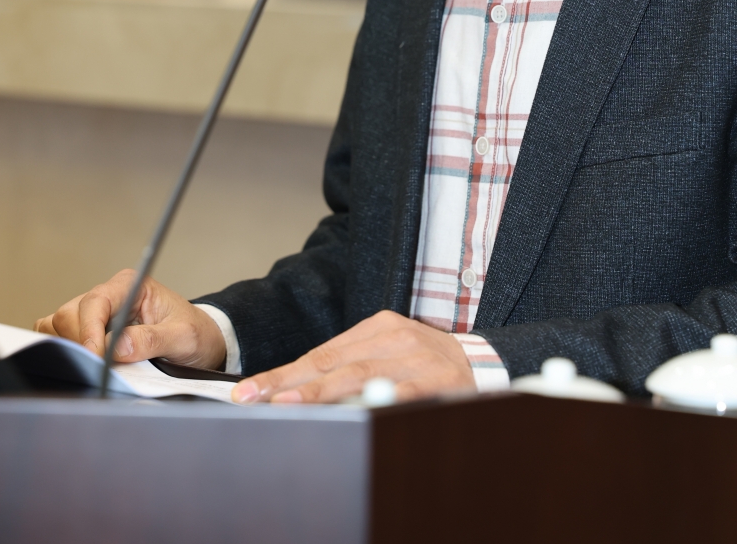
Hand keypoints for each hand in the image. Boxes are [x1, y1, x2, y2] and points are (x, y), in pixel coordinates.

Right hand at [34, 269, 226, 369]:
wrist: (201, 342)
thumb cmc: (194, 333)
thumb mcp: (182, 337)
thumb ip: (151, 339)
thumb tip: (117, 346)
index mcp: (130, 285)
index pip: (94, 303)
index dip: (88, 332)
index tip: (94, 357)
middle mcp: (109, 295)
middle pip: (69, 314)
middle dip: (79, 342)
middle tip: (97, 367)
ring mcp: (97, 313)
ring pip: (58, 325)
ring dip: (69, 347)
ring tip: (94, 364)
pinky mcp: (90, 330)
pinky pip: (58, 334)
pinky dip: (62, 349)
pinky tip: (84, 363)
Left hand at [231, 310, 474, 404]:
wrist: (486, 362)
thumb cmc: (427, 364)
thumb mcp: (388, 353)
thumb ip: (350, 366)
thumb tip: (296, 388)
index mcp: (378, 326)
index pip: (322, 352)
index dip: (284, 372)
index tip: (250, 390)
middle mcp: (392, 336)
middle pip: (331, 361)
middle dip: (288, 382)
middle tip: (252, 397)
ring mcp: (414, 357)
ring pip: (358, 374)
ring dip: (319, 391)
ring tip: (286, 404)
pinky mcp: (435, 380)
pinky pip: (400, 391)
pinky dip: (375, 400)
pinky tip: (351, 410)